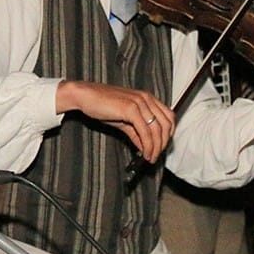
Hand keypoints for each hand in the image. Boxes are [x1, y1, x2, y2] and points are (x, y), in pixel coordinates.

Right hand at [56, 80, 173, 162]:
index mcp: (147, 97)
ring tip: (149, 158)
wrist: (84, 96)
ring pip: (157, 130)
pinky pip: (145, 131)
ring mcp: (139, 102)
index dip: (168, 134)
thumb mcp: (123, 121)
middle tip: (156, 156)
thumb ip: (137, 133)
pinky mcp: (131, 109)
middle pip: (166, 124)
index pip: (169, 116)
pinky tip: (143, 153)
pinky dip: (147, 145)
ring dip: (156, 148)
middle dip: (163, 143)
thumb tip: (146, 148)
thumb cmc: (102, 105)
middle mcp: (146, 98)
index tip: (162, 146)